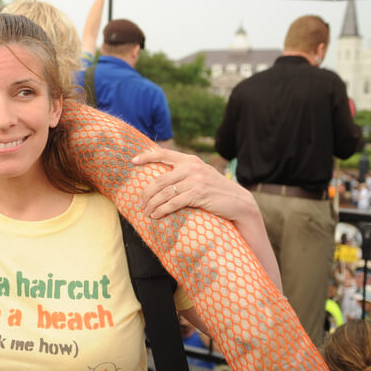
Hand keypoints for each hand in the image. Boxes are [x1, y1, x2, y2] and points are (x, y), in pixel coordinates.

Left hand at [133, 148, 282, 290]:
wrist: (238, 202)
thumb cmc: (215, 191)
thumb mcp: (200, 175)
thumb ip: (185, 172)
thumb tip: (163, 177)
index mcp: (190, 160)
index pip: (163, 154)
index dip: (146, 156)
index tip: (132, 161)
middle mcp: (191, 167)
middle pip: (159, 180)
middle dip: (146, 193)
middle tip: (139, 203)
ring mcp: (195, 180)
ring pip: (164, 193)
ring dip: (151, 205)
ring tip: (146, 212)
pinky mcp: (198, 194)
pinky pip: (173, 203)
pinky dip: (161, 210)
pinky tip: (156, 216)